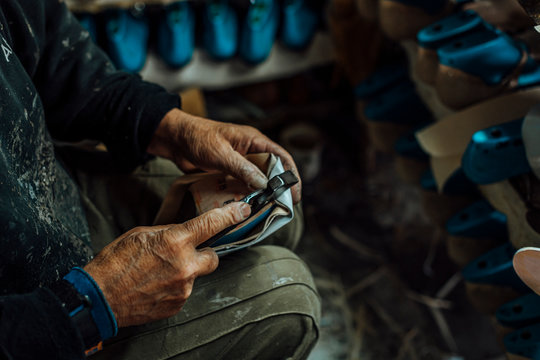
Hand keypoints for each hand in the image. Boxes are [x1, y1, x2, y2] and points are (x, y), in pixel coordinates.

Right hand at [84, 202, 250, 326]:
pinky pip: (184, 291)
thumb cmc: (115, 262)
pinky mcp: (178, 304)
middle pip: (213, 257)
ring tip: (158, 273)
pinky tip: (156, 285)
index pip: (212, 224)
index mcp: (175, 241)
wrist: (99, 296)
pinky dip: (175, 287)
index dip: (231, 215)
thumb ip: (169, 232)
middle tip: (185, 254)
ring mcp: (183, 288)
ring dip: (184, 272)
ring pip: (195, 275)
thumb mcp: (142, 234)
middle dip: (204, 254)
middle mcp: (185, 265)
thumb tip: (184, 233)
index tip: (243, 210)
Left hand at [147, 108, 301, 203]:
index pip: (281, 157)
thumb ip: (243, 168)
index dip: (291, 175)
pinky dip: (245, 196)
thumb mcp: (222, 154)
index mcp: (254, 141)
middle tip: (282, 207)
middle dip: (278, 188)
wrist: (174, 139)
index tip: (295, 193)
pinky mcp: (228, 172)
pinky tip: (245, 207)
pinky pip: (241, 185)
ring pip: (257, 180)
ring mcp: (239, 162)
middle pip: (272, 171)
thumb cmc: (197, 138)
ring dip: (261, 194)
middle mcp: (250, 152)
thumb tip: (263, 184)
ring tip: (266, 210)